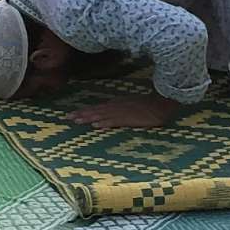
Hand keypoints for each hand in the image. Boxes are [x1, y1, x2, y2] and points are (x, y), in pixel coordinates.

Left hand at [68, 94, 182, 129]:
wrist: (162, 103)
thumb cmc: (149, 105)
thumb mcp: (131, 105)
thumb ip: (120, 108)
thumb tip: (108, 115)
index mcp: (116, 104)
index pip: (96, 108)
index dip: (84, 111)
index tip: (72, 114)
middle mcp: (116, 107)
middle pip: (96, 111)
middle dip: (81, 114)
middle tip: (67, 118)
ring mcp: (122, 113)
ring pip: (101, 115)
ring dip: (88, 118)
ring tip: (76, 121)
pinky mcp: (129, 119)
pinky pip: (114, 121)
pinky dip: (104, 123)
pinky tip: (96, 126)